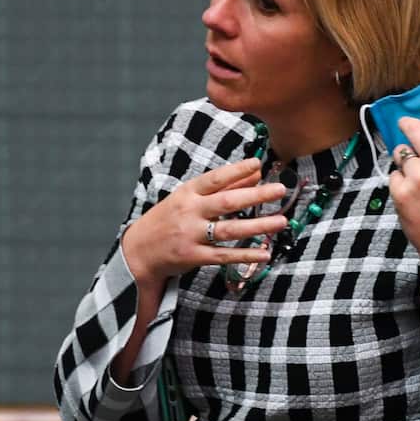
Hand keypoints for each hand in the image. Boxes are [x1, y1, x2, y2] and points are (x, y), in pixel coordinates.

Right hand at [121, 157, 287, 284]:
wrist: (138, 250)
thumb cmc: (169, 219)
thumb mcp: (191, 197)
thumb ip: (225, 186)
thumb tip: (255, 172)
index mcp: (188, 193)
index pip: (215, 178)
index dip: (237, 171)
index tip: (259, 164)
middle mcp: (189, 212)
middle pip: (227, 202)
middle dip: (256, 195)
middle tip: (280, 190)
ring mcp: (191, 235)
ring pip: (229, 230)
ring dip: (257, 226)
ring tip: (281, 221)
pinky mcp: (193, 256)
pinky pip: (223, 256)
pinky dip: (245, 255)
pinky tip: (265, 253)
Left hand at [388, 108, 419, 283]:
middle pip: (413, 127)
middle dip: (407, 125)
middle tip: (406, 127)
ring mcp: (419, 178)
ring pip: (400, 152)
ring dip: (404, 160)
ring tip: (417, 178)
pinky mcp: (402, 192)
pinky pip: (393, 175)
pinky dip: (399, 182)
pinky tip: (412, 195)